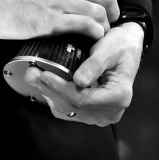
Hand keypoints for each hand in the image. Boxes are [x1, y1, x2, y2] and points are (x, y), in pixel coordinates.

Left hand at [19, 20, 144, 126]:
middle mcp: (110, 111)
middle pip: (73, 107)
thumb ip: (94, 65)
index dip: (61, 88)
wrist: (127, 45)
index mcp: (118, 97)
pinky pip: (69, 109)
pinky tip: (44, 84)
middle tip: (31, 73)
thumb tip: (78, 81)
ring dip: (49, 94)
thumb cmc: (121, 45)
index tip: (44, 74)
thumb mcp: (109, 49)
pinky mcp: (91, 112)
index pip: (83, 99)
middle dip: (50, 90)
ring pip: (68, 110)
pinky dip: (55, 97)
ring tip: (33, 76)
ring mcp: (99, 114)